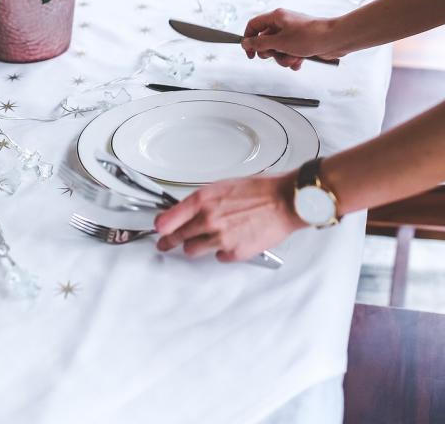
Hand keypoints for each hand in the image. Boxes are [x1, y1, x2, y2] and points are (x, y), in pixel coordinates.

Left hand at [154, 173, 306, 261]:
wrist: (285, 201)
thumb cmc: (260, 191)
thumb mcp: (224, 186)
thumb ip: (203, 201)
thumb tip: (189, 211)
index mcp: (203, 200)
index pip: (168, 219)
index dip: (160, 227)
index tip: (159, 230)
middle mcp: (208, 220)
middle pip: (177, 238)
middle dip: (170, 241)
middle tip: (165, 244)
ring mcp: (221, 238)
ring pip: (193, 250)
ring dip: (196, 246)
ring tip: (204, 240)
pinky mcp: (234, 252)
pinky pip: (218, 257)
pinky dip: (221, 251)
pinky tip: (230, 241)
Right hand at [241, 8, 346, 69]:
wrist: (334, 40)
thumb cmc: (311, 36)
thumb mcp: (280, 42)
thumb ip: (260, 43)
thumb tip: (246, 43)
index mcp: (277, 17)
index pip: (254, 25)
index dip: (249, 39)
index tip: (250, 53)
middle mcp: (284, 24)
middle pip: (265, 41)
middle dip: (270, 53)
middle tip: (276, 54)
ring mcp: (293, 34)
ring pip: (278, 50)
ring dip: (283, 58)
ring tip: (293, 58)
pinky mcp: (301, 43)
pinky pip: (289, 54)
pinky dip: (293, 60)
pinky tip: (300, 61)